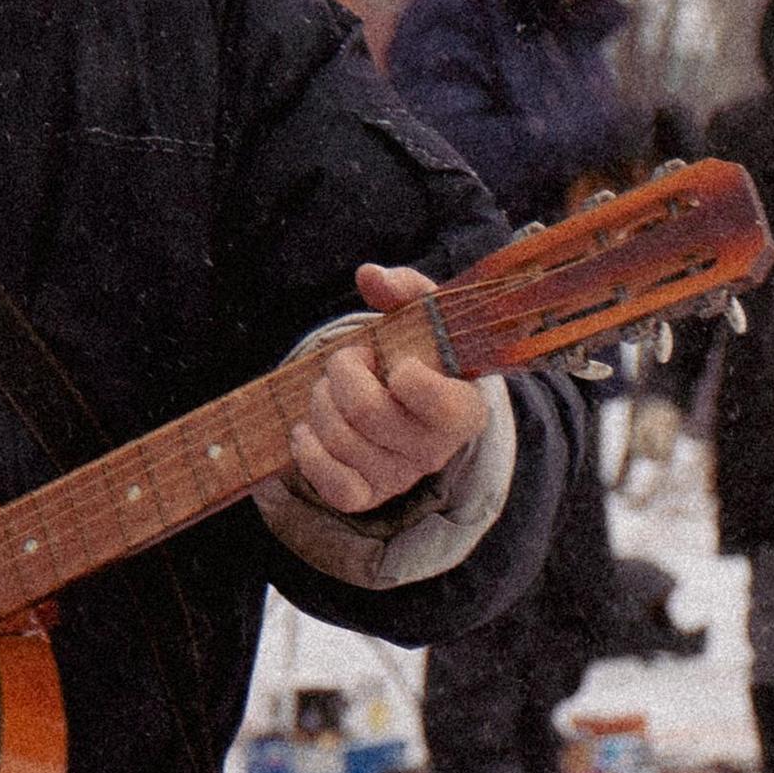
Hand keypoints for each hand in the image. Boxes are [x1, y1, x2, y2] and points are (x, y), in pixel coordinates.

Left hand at [288, 264, 493, 513]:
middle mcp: (436, 452)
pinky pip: (331, 486)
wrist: (412, 404)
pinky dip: (308, 452)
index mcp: (464, 410)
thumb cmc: (420, 354)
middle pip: (366, 412)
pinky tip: (309, 429)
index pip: (435, 401)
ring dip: (320, 402)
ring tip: (331, 389)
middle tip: (348, 361)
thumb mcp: (424, 316)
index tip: (396, 358)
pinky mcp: (366, 496)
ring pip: (339, 440)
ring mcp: (400, 478)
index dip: (404, 371)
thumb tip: (369, 276)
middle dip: (342, 373)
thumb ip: (405, 288)